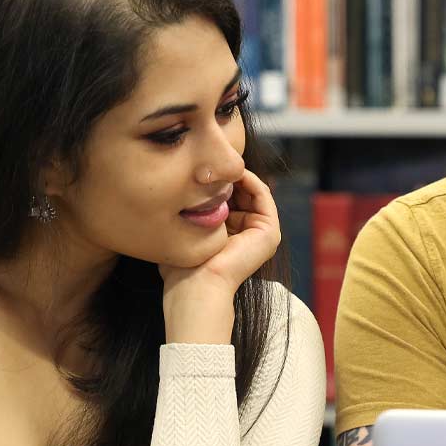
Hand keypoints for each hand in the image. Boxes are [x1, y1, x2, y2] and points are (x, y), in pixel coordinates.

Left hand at [160, 168, 283, 343]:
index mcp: (234, 237)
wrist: (196, 286)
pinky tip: (228, 172)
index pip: (229, 200)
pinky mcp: (270, 231)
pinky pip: (262, 193)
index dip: (214, 181)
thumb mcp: (183, 235)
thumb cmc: (182, 268)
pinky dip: (247, 178)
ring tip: (217, 164)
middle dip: (225, 175)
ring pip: (252, 190)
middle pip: (242, 193)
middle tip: (208, 159)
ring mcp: (264, 233)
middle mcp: (251, 235)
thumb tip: (174, 193)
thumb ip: (186, 217)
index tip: (196, 167)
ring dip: (235, 174)